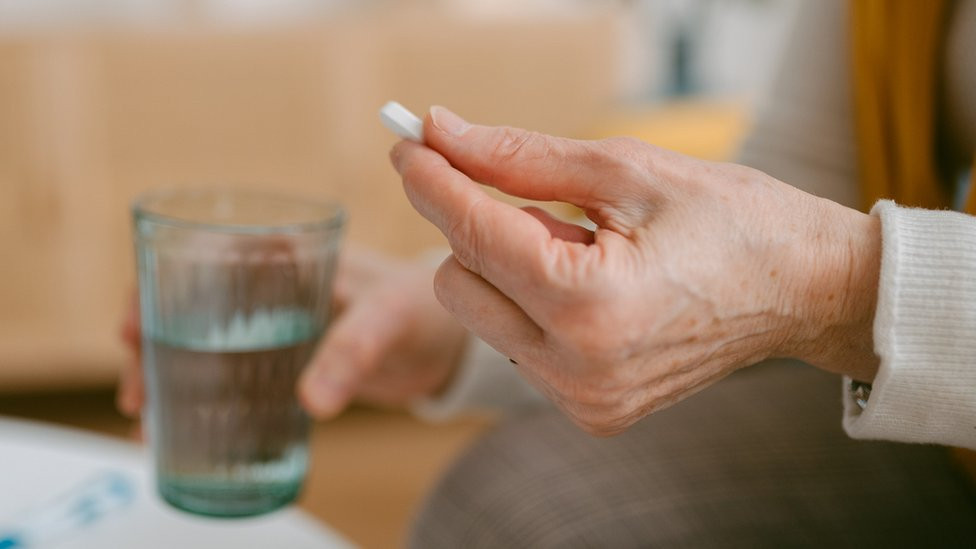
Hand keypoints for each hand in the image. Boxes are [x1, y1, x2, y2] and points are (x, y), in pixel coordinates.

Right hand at [118, 247, 468, 419]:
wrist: (446, 343)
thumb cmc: (421, 308)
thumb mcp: (389, 318)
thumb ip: (353, 352)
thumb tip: (310, 402)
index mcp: (286, 252)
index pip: (201, 256)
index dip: (155, 288)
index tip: (133, 332)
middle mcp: (269, 283)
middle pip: (188, 305)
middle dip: (151, 345)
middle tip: (138, 395)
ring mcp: (273, 323)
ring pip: (202, 343)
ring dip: (170, 376)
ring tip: (149, 421)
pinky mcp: (284, 360)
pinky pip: (231, 374)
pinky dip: (204, 398)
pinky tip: (186, 429)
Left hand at [391, 106, 880, 435]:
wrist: (801, 289)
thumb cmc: (729, 219)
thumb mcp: (623, 170)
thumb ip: (519, 158)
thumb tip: (442, 135)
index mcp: (592, 305)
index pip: (475, 234)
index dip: (433, 179)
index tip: (408, 142)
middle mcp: (578, 370)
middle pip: (457, 283)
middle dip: (475, 228)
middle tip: (531, 197)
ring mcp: (583, 400)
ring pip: (482, 316)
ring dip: (505, 268)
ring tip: (579, 246)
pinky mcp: (590, 411)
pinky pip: (516, 345)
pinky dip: (530, 304)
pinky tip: (585, 284)